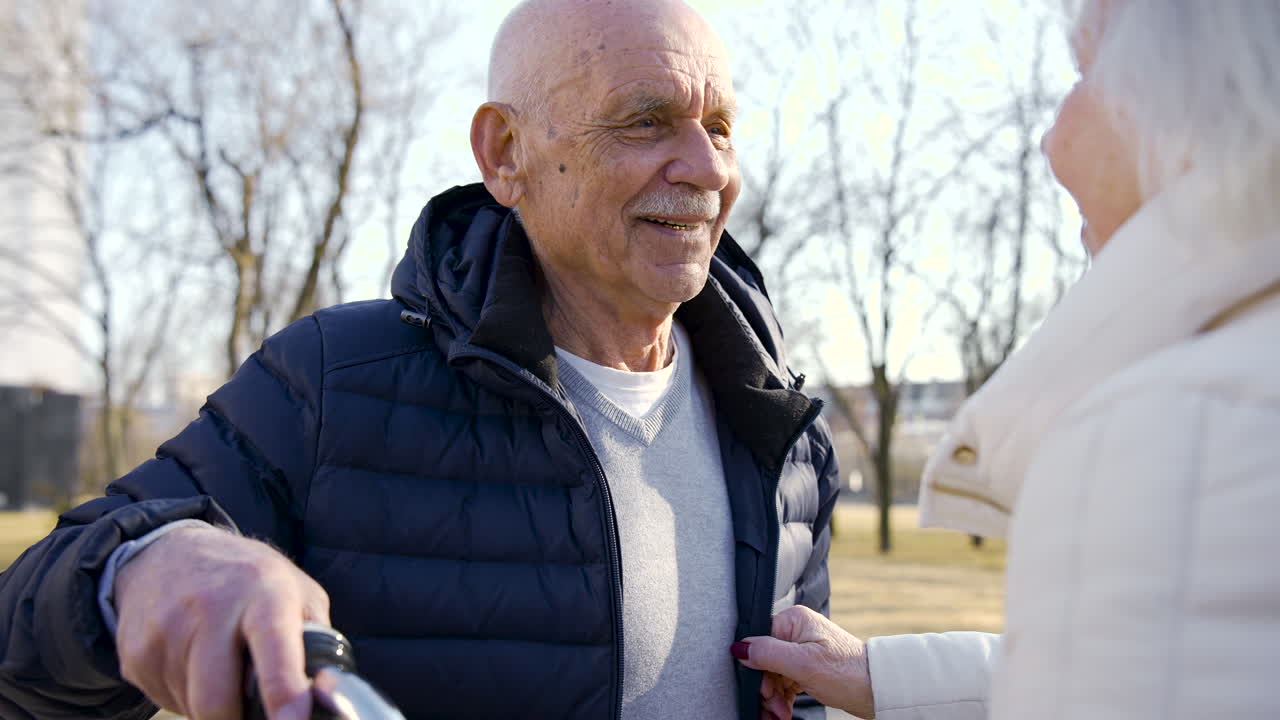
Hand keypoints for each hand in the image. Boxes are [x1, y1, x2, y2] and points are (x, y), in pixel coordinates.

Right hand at [114, 524, 330, 719]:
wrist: (166, 552)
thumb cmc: (245, 578)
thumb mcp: (294, 590)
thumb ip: (316, 640)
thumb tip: (327, 693)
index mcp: (263, 592)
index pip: (274, 647)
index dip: (284, 691)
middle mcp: (210, 608)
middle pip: (217, 701)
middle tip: (254, 708)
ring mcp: (166, 631)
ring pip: (192, 707)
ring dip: (214, 704)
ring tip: (222, 666)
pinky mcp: (135, 653)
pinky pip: (165, 700)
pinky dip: (186, 696)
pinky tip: (193, 662)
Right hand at [734, 605, 873, 718]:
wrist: (877, 689)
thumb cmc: (849, 672)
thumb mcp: (803, 663)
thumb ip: (768, 653)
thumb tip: (739, 647)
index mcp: (794, 621)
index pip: (759, 640)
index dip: (757, 667)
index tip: (763, 688)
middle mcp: (796, 632)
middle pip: (764, 661)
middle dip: (767, 689)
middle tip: (774, 708)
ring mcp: (802, 651)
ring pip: (772, 675)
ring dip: (773, 698)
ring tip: (780, 715)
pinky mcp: (806, 667)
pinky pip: (783, 683)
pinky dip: (782, 699)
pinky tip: (783, 712)